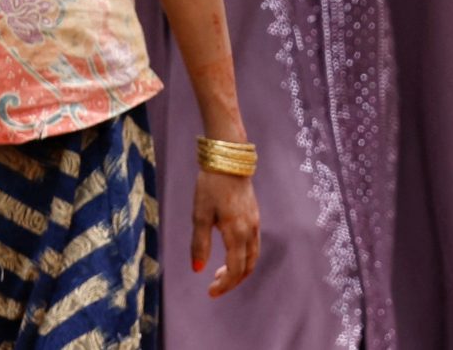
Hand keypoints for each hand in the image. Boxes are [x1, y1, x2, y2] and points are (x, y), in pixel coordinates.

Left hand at [191, 168, 260, 297]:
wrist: (228, 160)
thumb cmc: (211, 186)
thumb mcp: (200, 215)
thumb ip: (199, 243)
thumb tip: (197, 270)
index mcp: (236, 232)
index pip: (234, 270)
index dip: (224, 285)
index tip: (210, 292)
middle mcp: (250, 231)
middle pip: (246, 267)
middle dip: (231, 281)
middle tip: (214, 286)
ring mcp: (255, 223)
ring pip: (253, 257)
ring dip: (239, 270)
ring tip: (221, 273)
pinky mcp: (255, 216)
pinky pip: (254, 245)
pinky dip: (244, 257)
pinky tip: (230, 254)